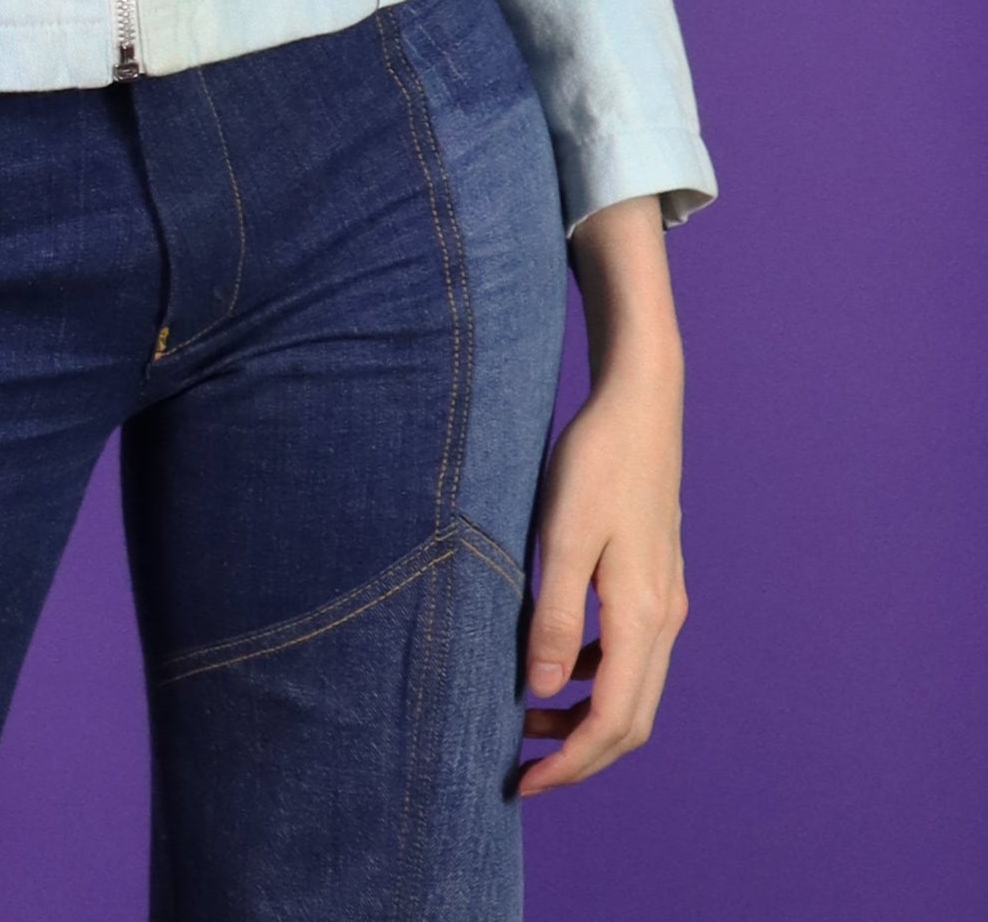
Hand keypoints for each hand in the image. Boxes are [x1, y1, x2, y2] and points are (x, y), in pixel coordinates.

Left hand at [519, 194, 688, 796]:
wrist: (640, 403)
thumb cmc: (596, 460)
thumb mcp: (562, 533)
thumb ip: (552, 615)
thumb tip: (537, 693)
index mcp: (642, 613)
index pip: (613, 720)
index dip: (570, 761)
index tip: (523, 783)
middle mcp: (663, 617)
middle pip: (630, 720)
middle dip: (579, 755)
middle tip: (521, 770)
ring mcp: (664, 601)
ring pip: (632, 690)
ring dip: (584, 717)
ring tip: (525, 719)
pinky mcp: (654, 582)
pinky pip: (629, 655)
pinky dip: (592, 678)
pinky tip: (550, 661)